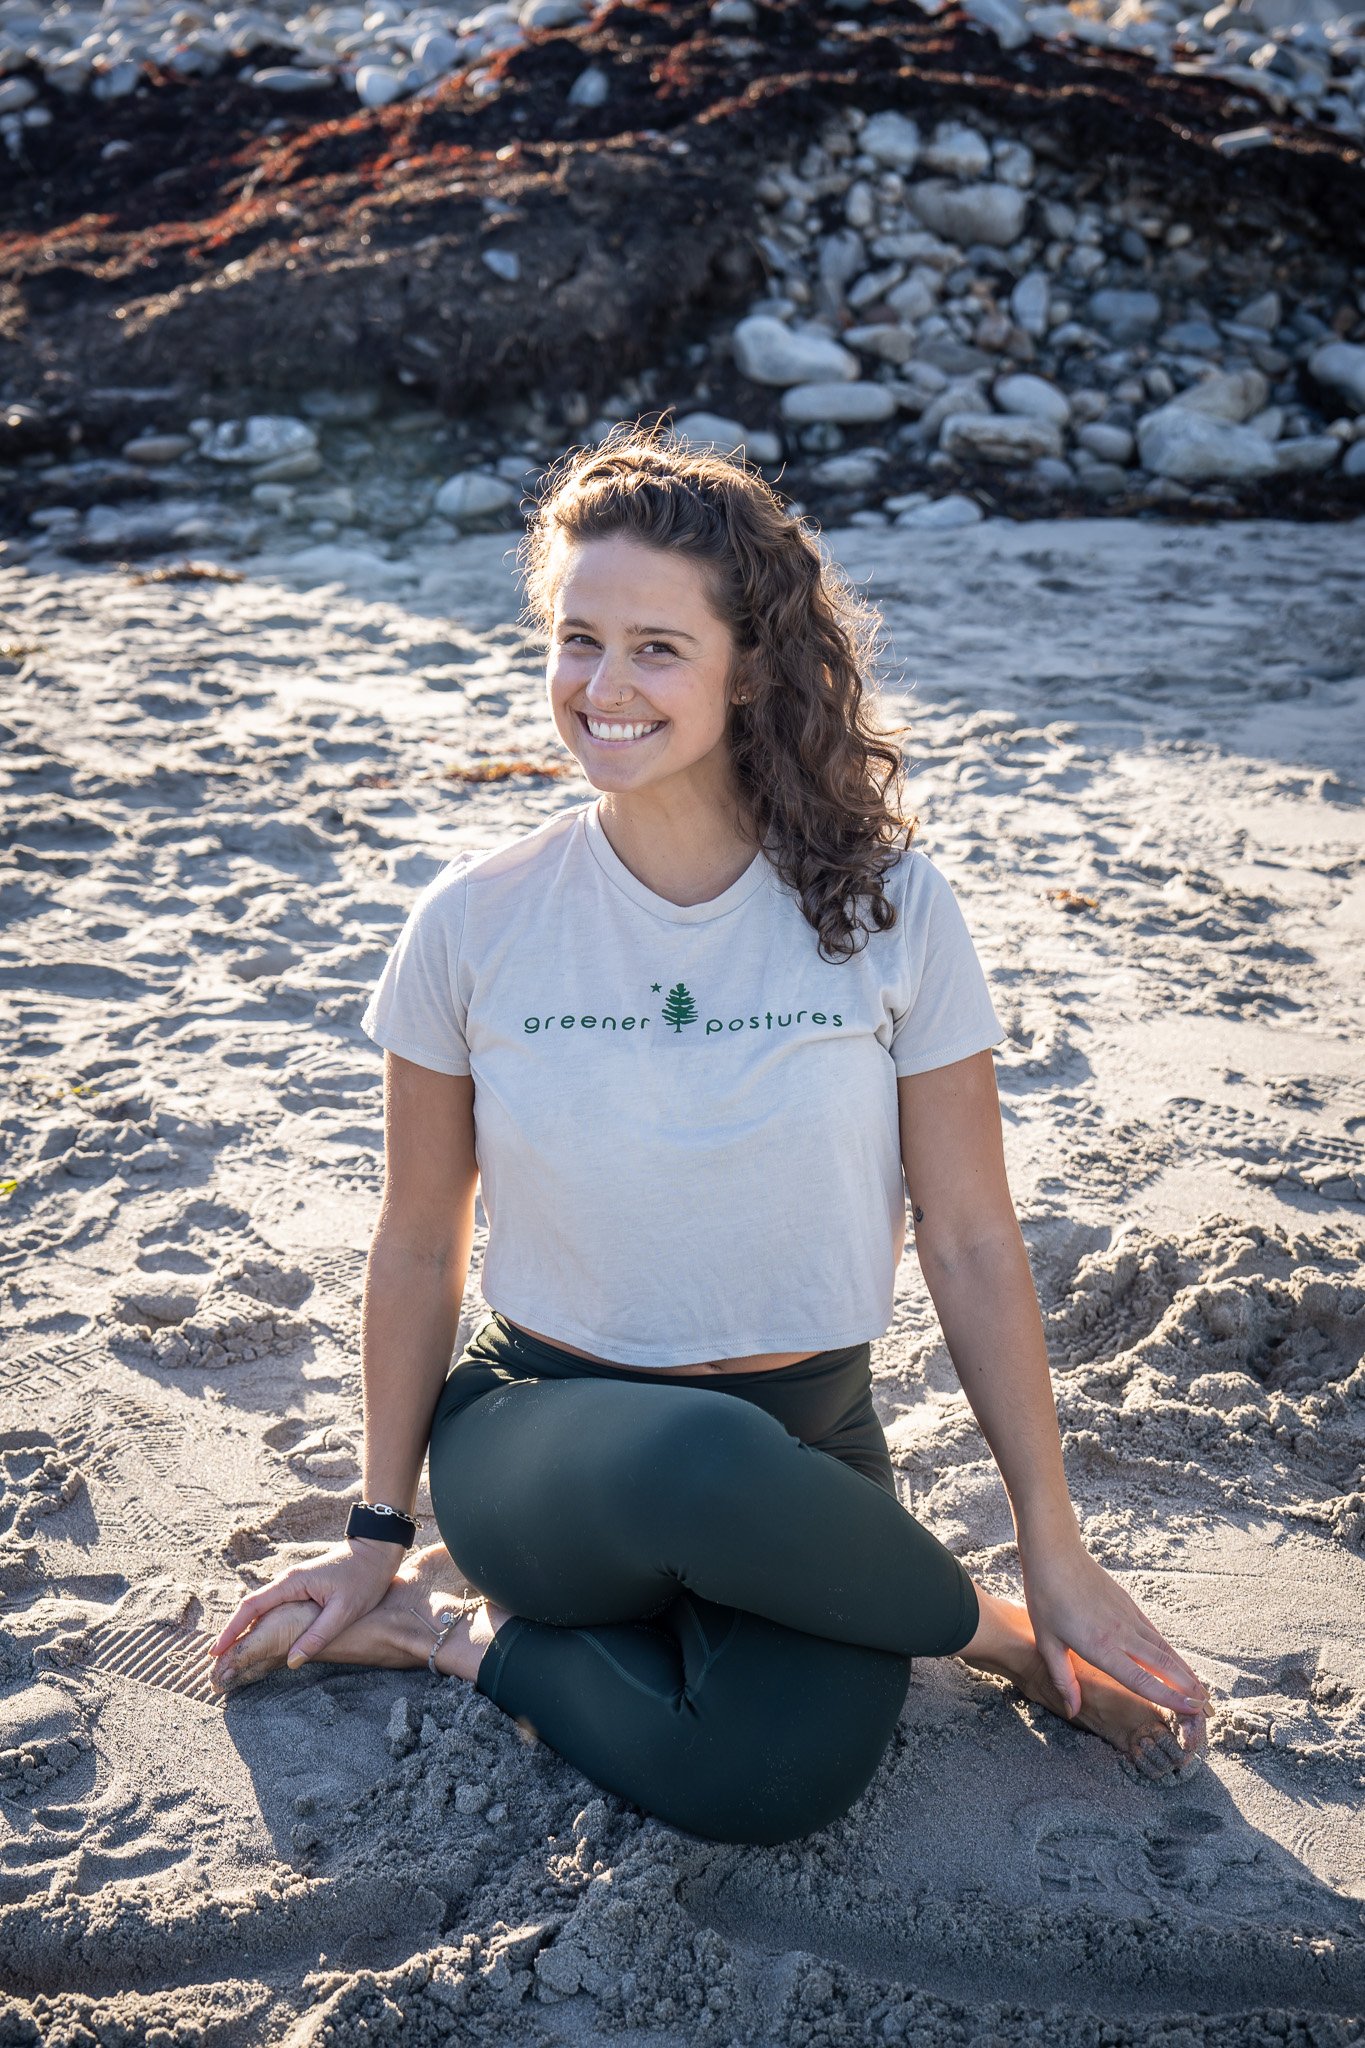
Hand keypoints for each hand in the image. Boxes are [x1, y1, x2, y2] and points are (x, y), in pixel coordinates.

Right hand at [209, 1537, 403, 1670]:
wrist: (377, 1550)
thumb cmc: (365, 1578)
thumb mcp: (344, 1611)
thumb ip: (317, 1636)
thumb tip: (292, 1661)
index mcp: (292, 1583)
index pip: (251, 1607)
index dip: (232, 1630)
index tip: (215, 1650)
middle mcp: (287, 1581)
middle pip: (250, 1608)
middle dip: (232, 1632)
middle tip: (217, 1660)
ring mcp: (293, 1583)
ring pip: (262, 1608)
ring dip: (245, 1627)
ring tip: (231, 1653)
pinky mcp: (301, 1587)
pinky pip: (274, 1606)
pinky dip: (261, 1621)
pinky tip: (259, 1637)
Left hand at [1018, 1535, 1211, 1723]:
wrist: (1055, 1554)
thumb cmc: (1046, 1598)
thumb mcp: (1047, 1643)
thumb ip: (1063, 1680)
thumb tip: (1073, 1711)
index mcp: (1100, 1647)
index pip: (1141, 1679)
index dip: (1168, 1697)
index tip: (1191, 1710)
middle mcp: (1120, 1633)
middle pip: (1162, 1665)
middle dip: (1187, 1688)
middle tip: (1206, 1707)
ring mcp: (1127, 1617)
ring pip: (1163, 1648)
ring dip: (1184, 1670)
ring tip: (1200, 1689)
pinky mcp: (1129, 1604)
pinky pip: (1154, 1632)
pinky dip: (1170, 1649)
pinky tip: (1176, 1660)